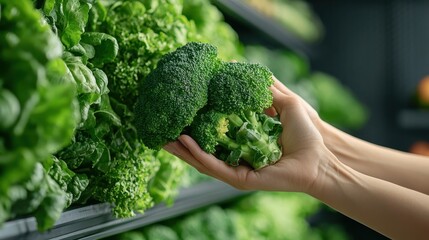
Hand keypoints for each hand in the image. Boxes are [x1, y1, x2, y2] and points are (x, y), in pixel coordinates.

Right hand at [164, 78, 332, 192]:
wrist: (319, 156)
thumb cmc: (304, 133)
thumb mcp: (283, 103)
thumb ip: (262, 88)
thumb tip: (238, 66)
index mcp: (240, 142)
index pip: (212, 135)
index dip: (195, 125)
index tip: (180, 112)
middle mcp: (235, 158)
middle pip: (201, 150)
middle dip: (180, 141)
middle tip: (162, 130)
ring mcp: (236, 169)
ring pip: (203, 161)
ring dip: (183, 150)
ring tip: (164, 138)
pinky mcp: (241, 178)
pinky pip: (216, 167)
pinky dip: (199, 156)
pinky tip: (186, 143)